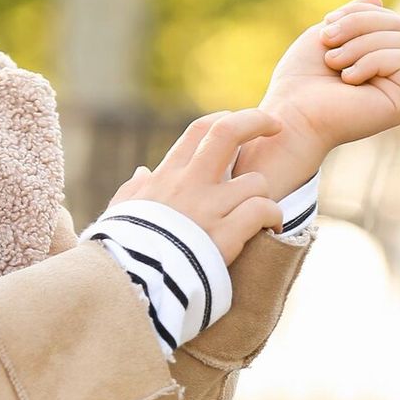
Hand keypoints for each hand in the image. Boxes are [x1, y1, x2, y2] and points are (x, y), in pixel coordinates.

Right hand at [105, 108, 287, 265]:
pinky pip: (263, 210)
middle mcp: (190, 184)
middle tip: (276, 125)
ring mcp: (209, 208)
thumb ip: (134, 189)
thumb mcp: (122, 211)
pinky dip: (273, 216)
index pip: (199, 130)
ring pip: (255, 181)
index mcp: (166, 176)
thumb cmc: (123, 247)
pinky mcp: (225, 234)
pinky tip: (273, 227)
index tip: (238, 122)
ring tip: (264, 210)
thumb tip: (143, 173)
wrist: (130, 281)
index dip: (224, 119)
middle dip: (257, 122)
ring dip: (264, 194)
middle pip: (228, 133)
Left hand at [260, 0, 399, 153]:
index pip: (386, 17)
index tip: (327, 23)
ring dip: (359, 45)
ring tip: (333, 63)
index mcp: (376, 56)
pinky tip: (348, 80)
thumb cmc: (300, 79)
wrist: (291, 113)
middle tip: (327, 42)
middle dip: (358, 24)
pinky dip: (370, 62)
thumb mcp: (327, 35)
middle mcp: (392, 73)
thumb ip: (352, 18)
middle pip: (397, 24)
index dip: (358, 11)